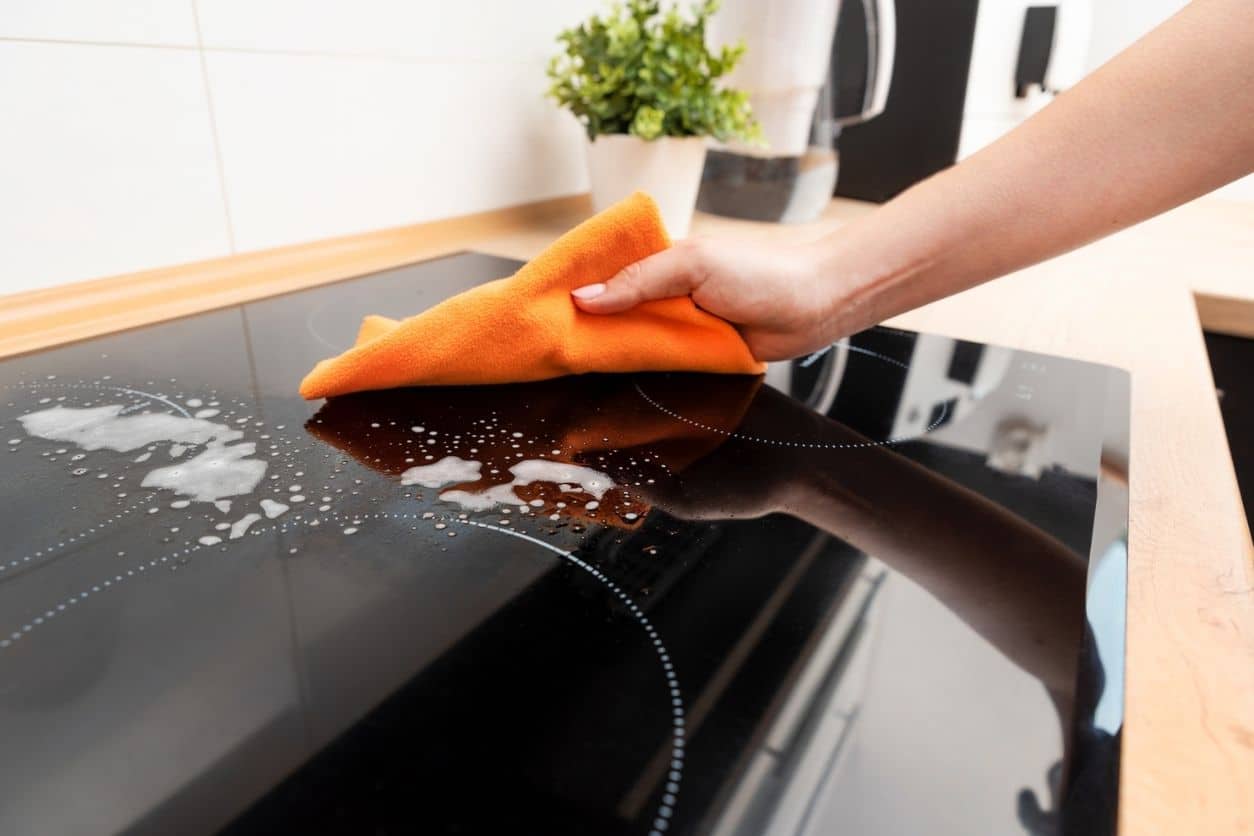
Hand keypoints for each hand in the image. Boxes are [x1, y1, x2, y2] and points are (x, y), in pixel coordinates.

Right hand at [571, 236, 833, 360]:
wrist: (813, 308)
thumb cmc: (759, 274)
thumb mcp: (691, 266)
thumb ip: (638, 282)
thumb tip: (583, 298)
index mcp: (660, 261)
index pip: (606, 272)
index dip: (576, 287)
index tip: (540, 304)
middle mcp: (664, 293)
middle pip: (613, 312)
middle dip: (584, 325)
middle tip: (545, 341)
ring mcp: (677, 326)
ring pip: (631, 341)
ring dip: (608, 351)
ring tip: (564, 361)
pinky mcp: (692, 356)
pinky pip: (657, 364)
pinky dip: (638, 370)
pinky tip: (606, 378)